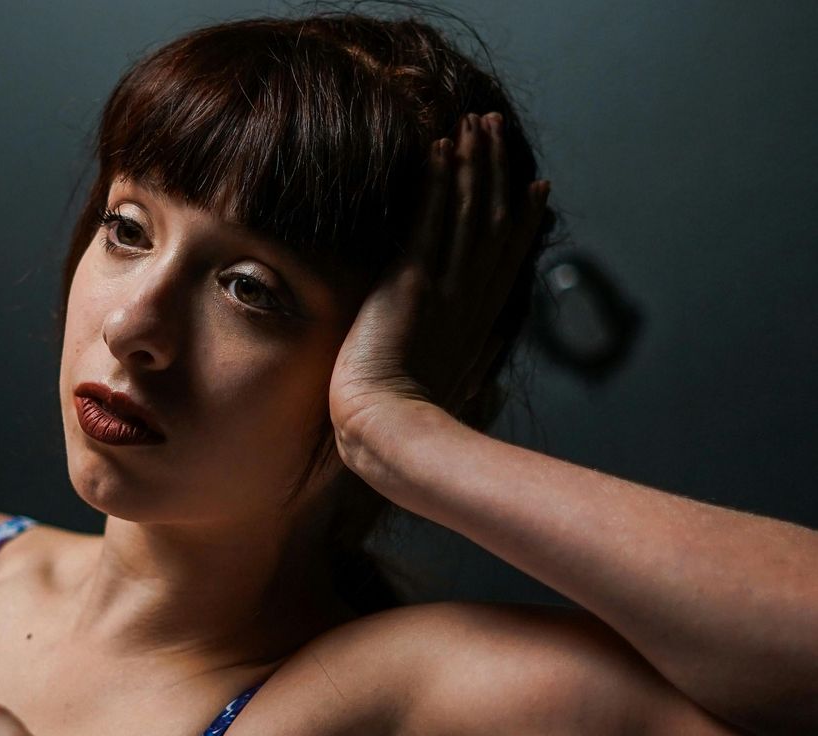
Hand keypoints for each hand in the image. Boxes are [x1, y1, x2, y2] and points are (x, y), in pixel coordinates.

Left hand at [329, 112, 549, 436]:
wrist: (388, 427)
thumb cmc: (409, 421)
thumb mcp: (447, 394)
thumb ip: (468, 375)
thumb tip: (485, 386)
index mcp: (480, 320)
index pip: (507, 256)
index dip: (522, 217)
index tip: (533, 185)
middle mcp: (470, 295)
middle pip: (492, 218)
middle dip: (496, 168)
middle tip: (496, 127)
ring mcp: (445, 285)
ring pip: (466, 209)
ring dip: (471, 160)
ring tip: (474, 121)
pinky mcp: (412, 280)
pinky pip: (430, 219)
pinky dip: (437, 181)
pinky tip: (440, 148)